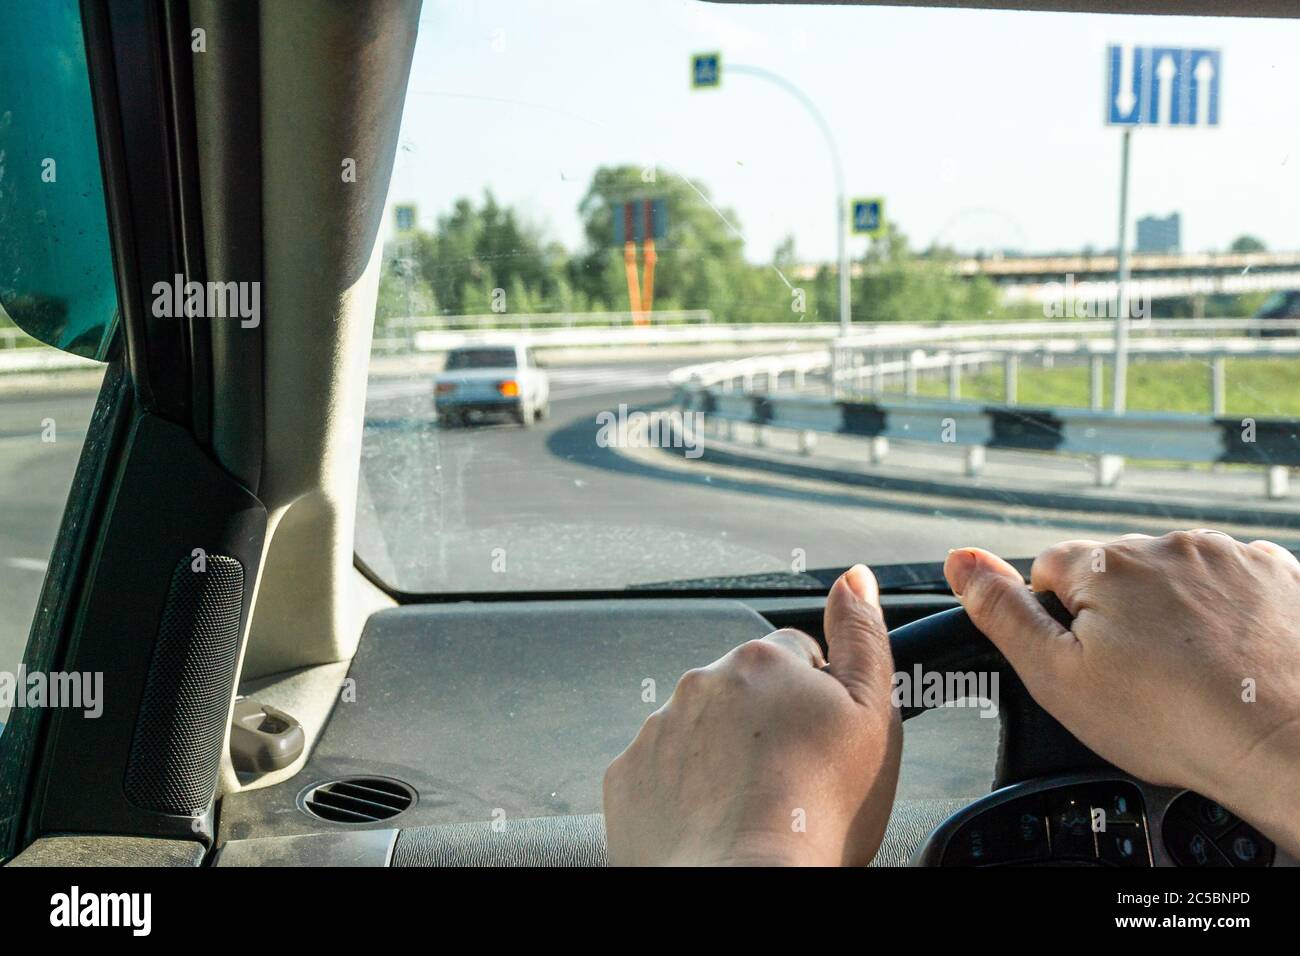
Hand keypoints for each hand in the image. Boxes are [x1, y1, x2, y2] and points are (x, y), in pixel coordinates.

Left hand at [602, 565, 901, 865]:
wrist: (746, 880)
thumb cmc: (817, 812)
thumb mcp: (871, 715)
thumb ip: (863, 637)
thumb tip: (854, 579)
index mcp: (759, 660)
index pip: (795, 655)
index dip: (816, 699)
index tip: (821, 740)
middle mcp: (699, 683)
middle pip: (743, 691)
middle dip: (764, 724)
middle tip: (791, 779)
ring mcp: (658, 730)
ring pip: (700, 730)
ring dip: (722, 756)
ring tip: (752, 807)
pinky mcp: (627, 777)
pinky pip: (660, 771)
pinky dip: (682, 790)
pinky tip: (713, 820)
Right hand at [945, 530, 1299, 853]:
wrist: (1289, 746)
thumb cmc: (1174, 721)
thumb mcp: (1057, 678)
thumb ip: (1001, 612)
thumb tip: (959, 559)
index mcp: (1104, 564)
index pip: (1048, 571)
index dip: (1058, 623)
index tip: (1088, 663)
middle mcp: (1165, 544)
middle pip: (1114, 574)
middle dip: (1116, 616)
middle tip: (1139, 678)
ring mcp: (1228, 555)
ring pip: (1172, 578)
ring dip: (1173, 613)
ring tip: (1190, 673)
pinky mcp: (1277, 573)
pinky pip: (1230, 583)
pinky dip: (1226, 614)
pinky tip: (1230, 658)